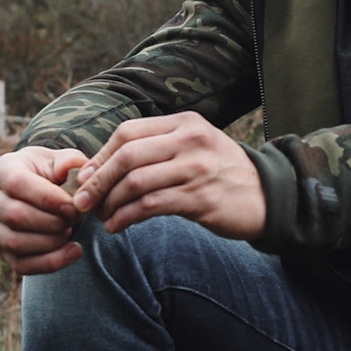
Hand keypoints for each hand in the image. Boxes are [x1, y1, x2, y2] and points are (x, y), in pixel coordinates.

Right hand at [0, 145, 89, 274]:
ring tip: (70, 231)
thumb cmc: (49, 172)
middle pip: (14, 216)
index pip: (17, 184)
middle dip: (51, 222)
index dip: (47, 198)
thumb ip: (71, 162)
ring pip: (14, 243)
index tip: (73, 207)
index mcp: (2, 169)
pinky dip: (50, 263)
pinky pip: (21, 264)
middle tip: (76, 219)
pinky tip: (73, 252)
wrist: (38, 188)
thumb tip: (78, 174)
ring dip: (50, 242)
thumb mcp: (60, 159)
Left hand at [72, 112, 265, 239]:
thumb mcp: (196, 146)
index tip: (87, 177)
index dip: (101, 155)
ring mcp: (197, 169)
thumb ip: (158, 148)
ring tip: (100, 216)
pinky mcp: (200, 199)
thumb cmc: (222, 174)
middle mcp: (191, 141)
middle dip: (98, 181)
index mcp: (185, 123)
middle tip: (82, 201)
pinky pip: (151, 206)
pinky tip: (117, 226)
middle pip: (127, 155)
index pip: (128, 132)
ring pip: (135, 182)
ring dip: (109, 202)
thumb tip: (104, 164)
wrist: (268, 197)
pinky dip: (126, 217)